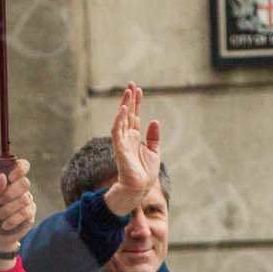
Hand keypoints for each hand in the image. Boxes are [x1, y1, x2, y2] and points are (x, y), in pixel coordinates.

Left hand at [0, 156, 34, 254]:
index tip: (11, 177)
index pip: (22, 166)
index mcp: (9, 181)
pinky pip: (26, 212)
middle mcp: (20, 189)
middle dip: (10, 193)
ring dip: (8, 210)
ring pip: (24, 199)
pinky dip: (13, 219)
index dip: (20, 168)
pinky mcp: (30, 214)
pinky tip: (6, 224)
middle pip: (25, 182)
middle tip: (0, 201)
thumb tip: (3, 176)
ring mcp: (27, 201)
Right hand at [103, 83, 162, 217]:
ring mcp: (122, 142)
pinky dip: (119, 119)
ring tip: (128, 90)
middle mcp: (127, 137)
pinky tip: (123, 108)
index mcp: (135, 138)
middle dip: (129, 99)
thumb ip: (153, 137)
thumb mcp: (154, 152)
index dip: (136, 103)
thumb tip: (154, 121)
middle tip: (131, 83)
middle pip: (128, 114)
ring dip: (124, 105)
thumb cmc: (145, 173)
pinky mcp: (119, 148)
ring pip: (122, 119)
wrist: (140, 188)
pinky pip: (117, 130)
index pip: (135, 116)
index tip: (138, 89)